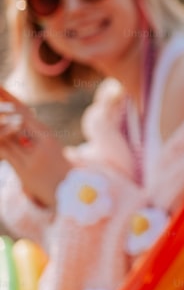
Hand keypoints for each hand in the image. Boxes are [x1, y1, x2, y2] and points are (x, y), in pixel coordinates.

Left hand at [0, 87, 69, 208]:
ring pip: (8, 133)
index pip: (24, 111)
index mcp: (46, 134)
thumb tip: (13, 126)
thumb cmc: (56, 169)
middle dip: (2, 103)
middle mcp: (42, 140)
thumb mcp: (44, 150)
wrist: (70, 192)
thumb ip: (27, 139)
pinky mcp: (26, 169)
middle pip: (16, 117)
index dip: (10, 97)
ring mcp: (34, 154)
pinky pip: (6, 152)